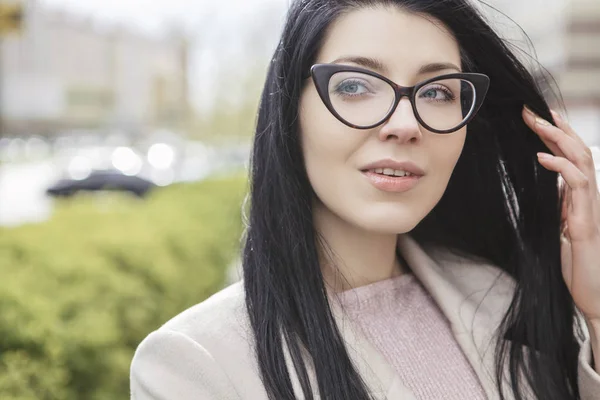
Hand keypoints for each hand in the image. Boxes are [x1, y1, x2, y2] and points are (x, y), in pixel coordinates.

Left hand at [522, 106, 599, 325]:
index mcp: (578, 198)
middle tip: (531, 111)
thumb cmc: (576, 266)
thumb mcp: (558, 230)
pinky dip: (560, 167)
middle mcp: (588, 198)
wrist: (594, 297)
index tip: (534, 117)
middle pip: (577, 152)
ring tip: (538, 123)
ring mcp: (589, 208)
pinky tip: (543, 158)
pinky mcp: (585, 223)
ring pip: (582, 161)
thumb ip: (557, 208)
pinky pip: (577, 186)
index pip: (569, 157)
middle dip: (555, 128)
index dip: (554, 136)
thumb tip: (548, 190)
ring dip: (559, 139)